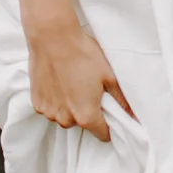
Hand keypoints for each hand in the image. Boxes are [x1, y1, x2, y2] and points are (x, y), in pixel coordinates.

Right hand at [28, 12, 130, 138]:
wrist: (52, 37)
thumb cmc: (82, 54)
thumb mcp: (109, 76)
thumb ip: (122, 100)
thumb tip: (135, 116)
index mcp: (86, 116)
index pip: (102, 135)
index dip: (108, 125)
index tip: (107, 112)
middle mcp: (66, 119)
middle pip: (82, 124)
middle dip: (87, 112)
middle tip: (88, 89)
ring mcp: (49, 112)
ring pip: (64, 116)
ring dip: (69, 106)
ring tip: (72, 83)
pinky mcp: (37, 102)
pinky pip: (50, 108)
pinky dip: (55, 100)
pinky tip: (59, 82)